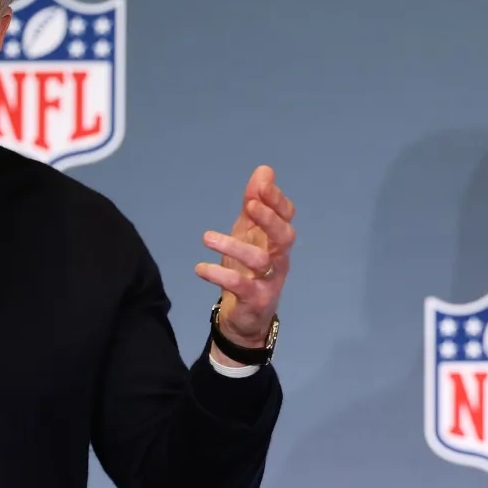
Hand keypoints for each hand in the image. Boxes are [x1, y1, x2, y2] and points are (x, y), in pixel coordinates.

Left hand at [197, 165, 295, 355]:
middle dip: (269, 219)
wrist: (246, 317)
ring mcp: (269, 280)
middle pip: (284, 236)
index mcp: (277, 239)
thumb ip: (255, 202)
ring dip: (234, 246)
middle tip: (249, 205)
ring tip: (206, 237)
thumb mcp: (248, 232)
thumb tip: (265, 170)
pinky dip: (219, 275)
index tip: (262, 184)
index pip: (287, 216)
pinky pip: (240, 286)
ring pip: (260, 261)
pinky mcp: (256, 299)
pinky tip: (200, 267)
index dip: (277, 200)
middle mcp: (279, 258)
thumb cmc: (248, 269)